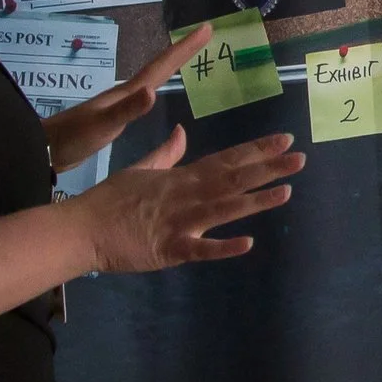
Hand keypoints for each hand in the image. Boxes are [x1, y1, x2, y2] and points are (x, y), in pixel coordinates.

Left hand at [40, 26, 213, 171]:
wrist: (43, 150)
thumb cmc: (73, 138)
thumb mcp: (103, 125)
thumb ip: (127, 110)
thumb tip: (154, 92)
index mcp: (126, 93)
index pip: (161, 66)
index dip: (184, 48)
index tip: (207, 28)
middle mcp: (125, 94)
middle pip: (160, 67)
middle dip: (182, 51)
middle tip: (205, 34)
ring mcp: (119, 105)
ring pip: (153, 78)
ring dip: (171, 66)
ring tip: (187, 57)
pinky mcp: (114, 118)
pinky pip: (144, 96)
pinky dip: (157, 88)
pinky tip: (155, 95)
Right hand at [73, 128, 304, 273]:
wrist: (81, 228)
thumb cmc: (111, 200)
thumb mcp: (140, 168)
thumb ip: (167, 153)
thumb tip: (183, 131)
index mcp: (181, 176)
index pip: (226, 159)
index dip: (256, 150)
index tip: (285, 139)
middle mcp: (186, 195)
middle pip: (233, 179)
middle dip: (268, 169)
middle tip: (299, 159)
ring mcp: (180, 222)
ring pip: (223, 209)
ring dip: (255, 201)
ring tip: (286, 192)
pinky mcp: (170, 250)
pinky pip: (200, 248)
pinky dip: (223, 246)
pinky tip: (247, 243)